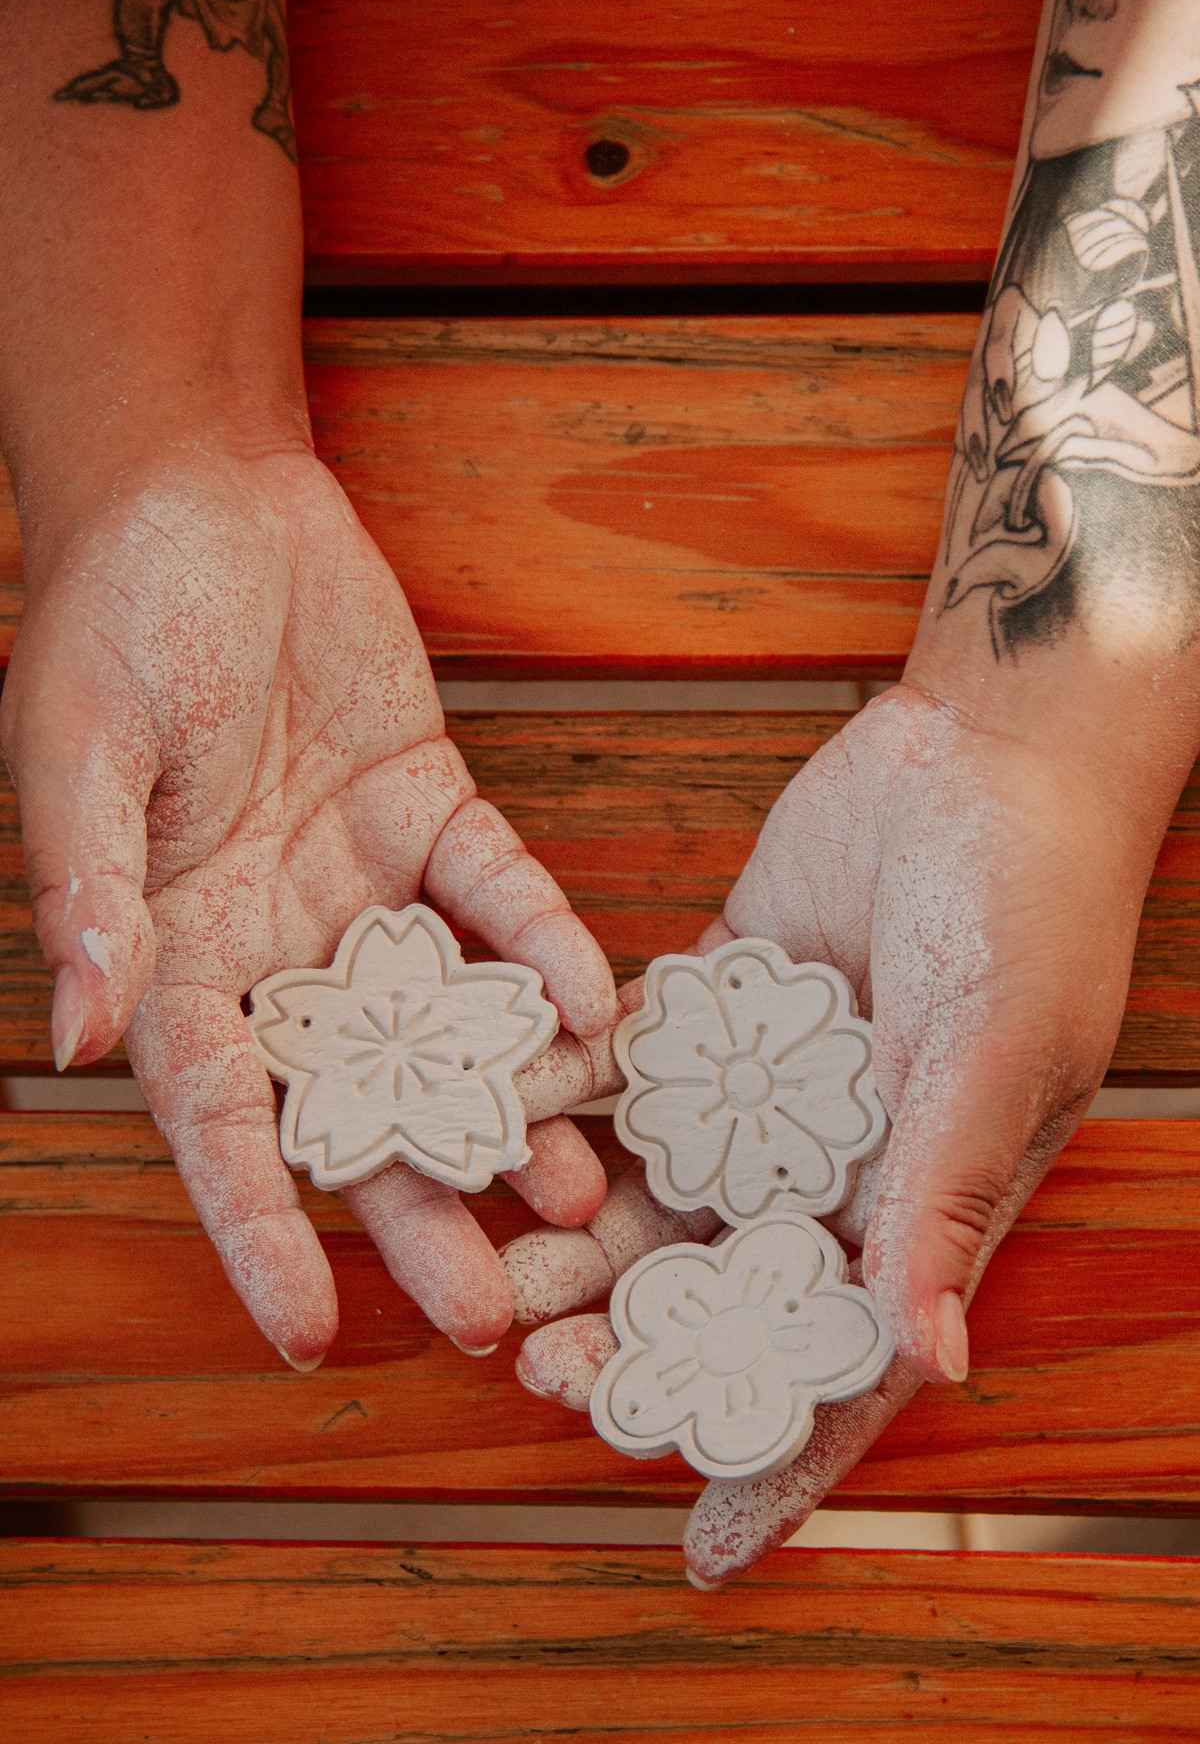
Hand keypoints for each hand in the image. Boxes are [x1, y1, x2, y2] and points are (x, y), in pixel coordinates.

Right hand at [1, 446, 614, 1365]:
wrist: (204, 491)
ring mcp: (360, 883)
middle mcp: (274, 944)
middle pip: (355, 1106)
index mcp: (171, 954)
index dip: (258, 1228)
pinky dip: (543, 946)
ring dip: (508, 1105)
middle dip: (421, 1209)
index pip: (219, 1119)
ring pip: (444, 1026)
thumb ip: (91, 893)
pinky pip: (498, 896)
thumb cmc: (114, 612)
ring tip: (578, 1190)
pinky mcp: (433, 811)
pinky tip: (600, 1004)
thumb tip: (79, 1037)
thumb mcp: (82, 752)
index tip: (306, 1331)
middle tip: (499, 1313)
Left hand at [503, 683, 1164, 1582]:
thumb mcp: (996, 1055)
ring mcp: (761, 1081)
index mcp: (915, 1203)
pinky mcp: (713, 995)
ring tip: (489, 1270)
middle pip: (714, 1283)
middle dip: (630, 1340)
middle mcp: (828, 1159)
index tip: (695, 1545)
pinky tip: (495, 1111)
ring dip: (572, 1235)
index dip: (775, 1456)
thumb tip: (926, 1364)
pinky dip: (564, 1091)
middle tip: (537, 1368)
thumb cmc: (1033, 907)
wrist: (990, 752)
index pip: (840, 1363)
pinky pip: (623, 1063)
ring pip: (650, 1186)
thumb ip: (940, 1199)